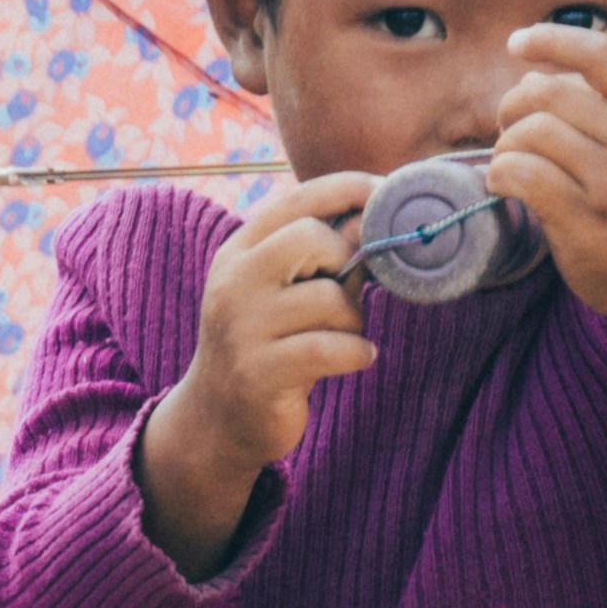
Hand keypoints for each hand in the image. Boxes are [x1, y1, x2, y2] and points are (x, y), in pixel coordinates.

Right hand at [134, 168, 377, 574]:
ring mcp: (241, 327)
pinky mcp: (258, 372)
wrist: (218, 418)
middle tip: (347, 293)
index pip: (300, 197)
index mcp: (240, 250)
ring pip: (329, 298)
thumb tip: (377, 216)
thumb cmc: (270, 344)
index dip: (352, 189)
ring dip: (354, 320)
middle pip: (311, 237)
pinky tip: (355, 359)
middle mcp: (233, 281)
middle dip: (346, 261)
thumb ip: (328, 256)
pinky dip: (356, 353)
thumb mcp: (290, 291)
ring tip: (343, 338)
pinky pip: (332, 348)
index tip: (388, 194)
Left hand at [489, 27, 606, 447]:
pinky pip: (522, 176)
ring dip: (504, 147)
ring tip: (510, 166)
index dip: (552, 39)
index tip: (517, 43)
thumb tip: (530, 76)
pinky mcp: (586, 220)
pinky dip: (499, 176)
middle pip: (547, 93)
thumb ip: (592, 106)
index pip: (600, 55)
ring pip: (530, 134)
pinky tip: (503, 186)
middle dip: (512, 108)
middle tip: (509, 133)